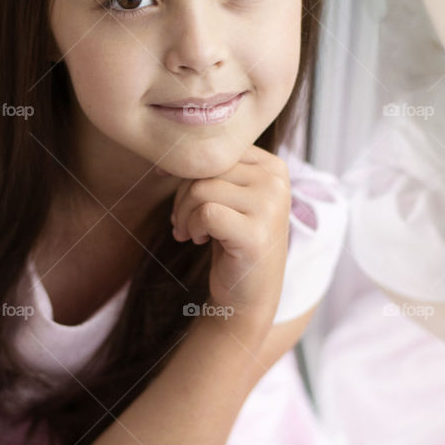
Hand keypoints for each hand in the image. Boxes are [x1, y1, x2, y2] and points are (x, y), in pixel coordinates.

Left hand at [167, 145, 291, 328]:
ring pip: (202, 189)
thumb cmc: (233, 241)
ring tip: (190, 232)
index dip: (187, 167)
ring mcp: (270, 206)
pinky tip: (200, 240)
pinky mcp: (255, 233)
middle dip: (182, 194)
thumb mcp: (230, 198)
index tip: (169, 186)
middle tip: (181, 221)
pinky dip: (193, 227)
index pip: (217, 150)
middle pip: (207, 167)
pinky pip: (206, 212)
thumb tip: (167, 156)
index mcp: (272, 166)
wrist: (249, 294)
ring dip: (184, 213)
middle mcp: (276, 181)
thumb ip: (213, 172)